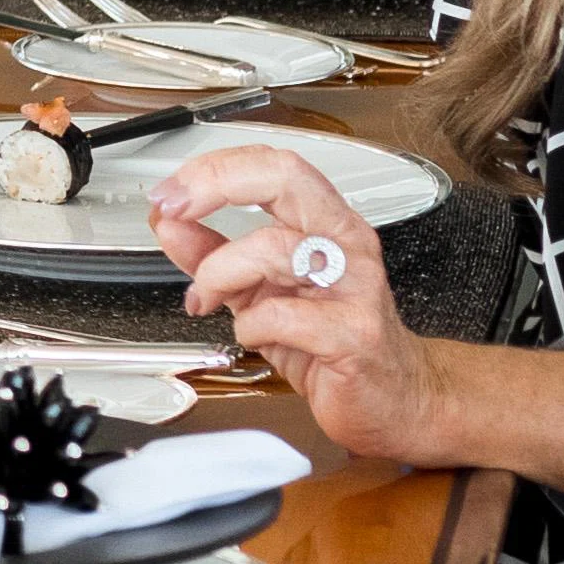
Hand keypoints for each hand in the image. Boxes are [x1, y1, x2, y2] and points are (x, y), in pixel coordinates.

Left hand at [155, 138, 437, 454]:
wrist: (395, 399)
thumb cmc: (333, 341)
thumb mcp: (259, 292)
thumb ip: (214, 254)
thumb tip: (168, 224)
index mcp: (326, 222)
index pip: (273, 165)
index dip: (216, 168)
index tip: (170, 190)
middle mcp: (345, 242)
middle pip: (284, 178)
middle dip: (215, 185)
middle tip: (174, 209)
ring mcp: (355, 285)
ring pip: (273, 247)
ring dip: (219, 272)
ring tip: (207, 298)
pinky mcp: (354, 334)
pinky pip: (284, 315)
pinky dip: (250, 325)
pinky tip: (252, 334)